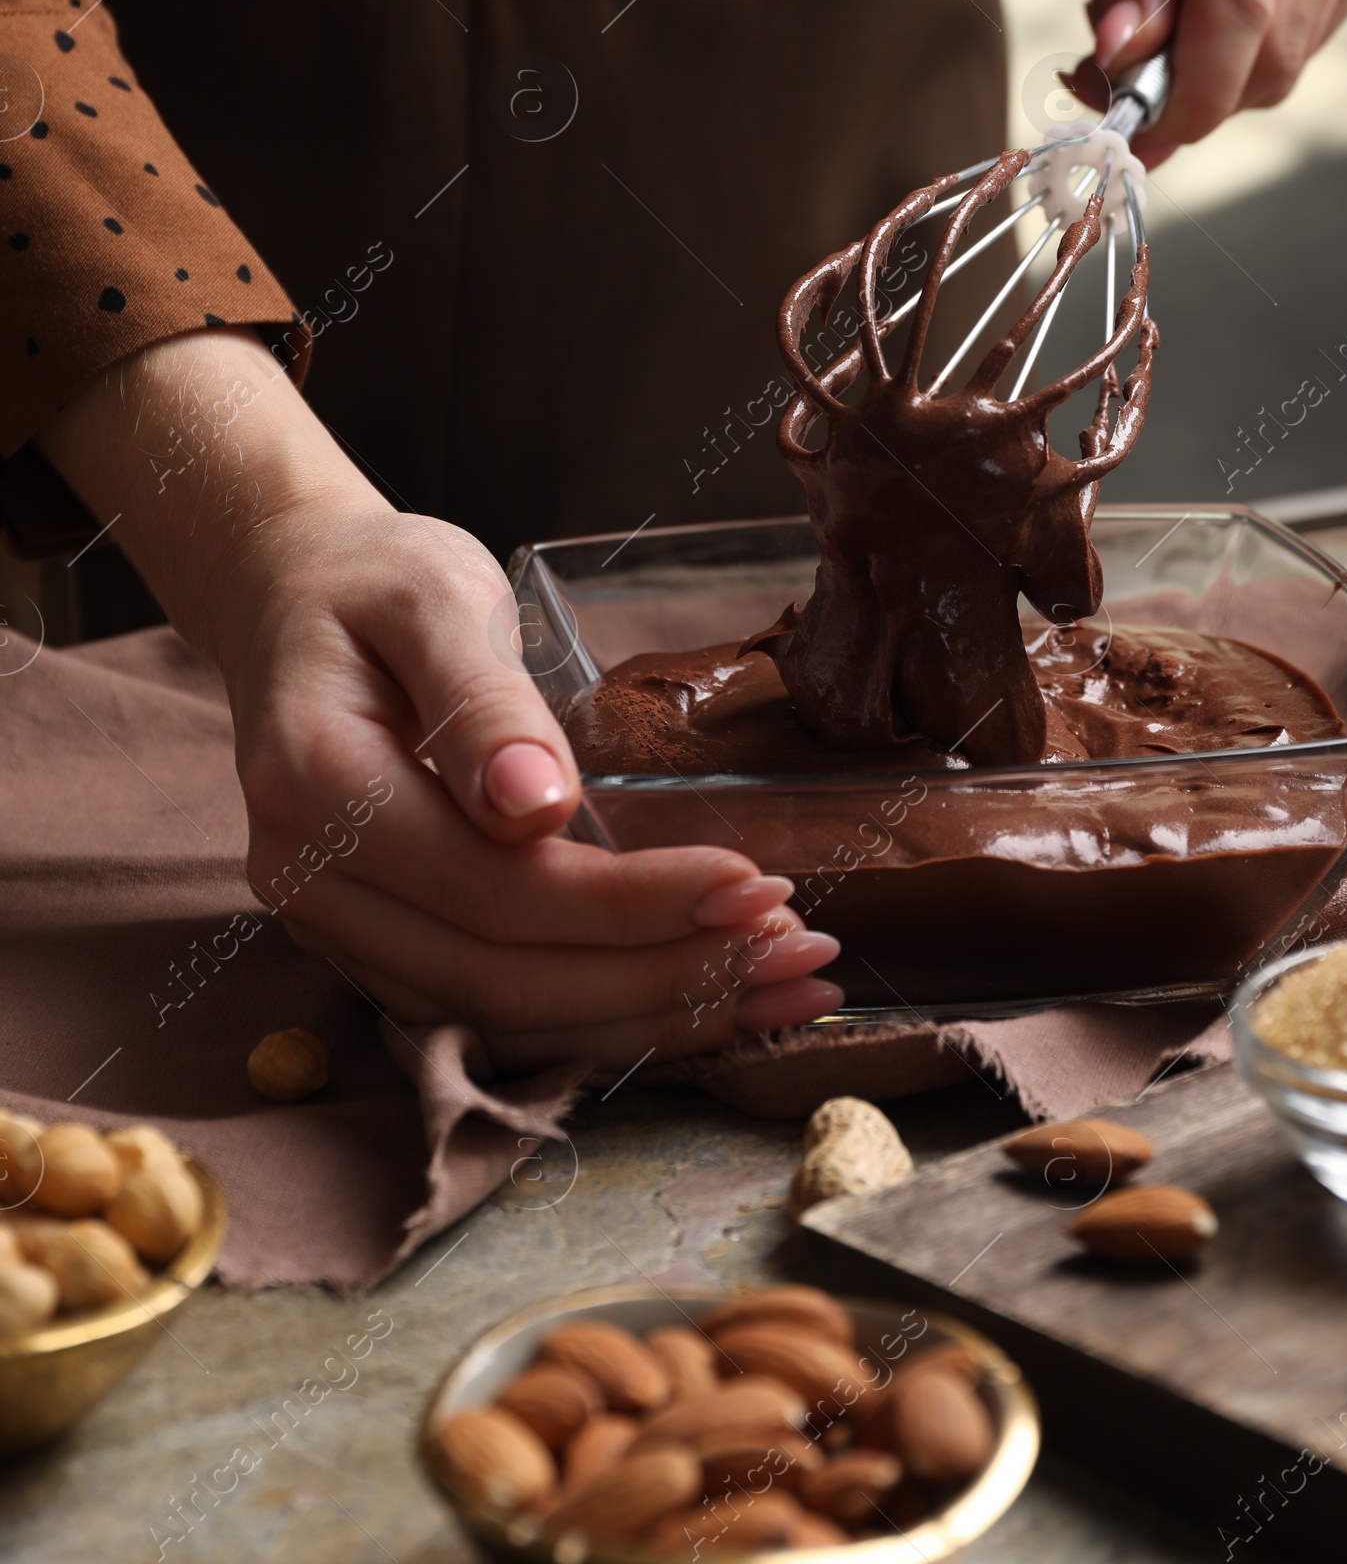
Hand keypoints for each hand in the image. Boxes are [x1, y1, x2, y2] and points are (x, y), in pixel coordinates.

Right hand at [41, 332, 842, 1062]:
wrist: (292, 597)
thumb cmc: (374, 581)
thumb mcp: (434, 595)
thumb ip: (482, 699)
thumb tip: (537, 807)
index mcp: (320, 787)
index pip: (493, 889)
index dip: (629, 905)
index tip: (752, 886)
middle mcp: (311, 881)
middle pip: (501, 979)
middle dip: (664, 980)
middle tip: (800, 957)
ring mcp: (335, 926)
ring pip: (500, 1020)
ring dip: (650, 1019)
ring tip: (781, 992)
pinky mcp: (375, 947)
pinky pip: (492, 1012)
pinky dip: (604, 1016)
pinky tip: (702, 1000)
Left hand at [1046, 0, 1346, 162]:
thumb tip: (1128, 63)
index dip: (1195, 88)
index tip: (1139, 140)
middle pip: (1276, 40)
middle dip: (1191, 94)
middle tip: (1105, 87)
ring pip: (1295, 50)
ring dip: (1213, 75)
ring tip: (1140, 33)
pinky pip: (1311, 32)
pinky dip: (1249, 49)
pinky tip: (1198, 10)